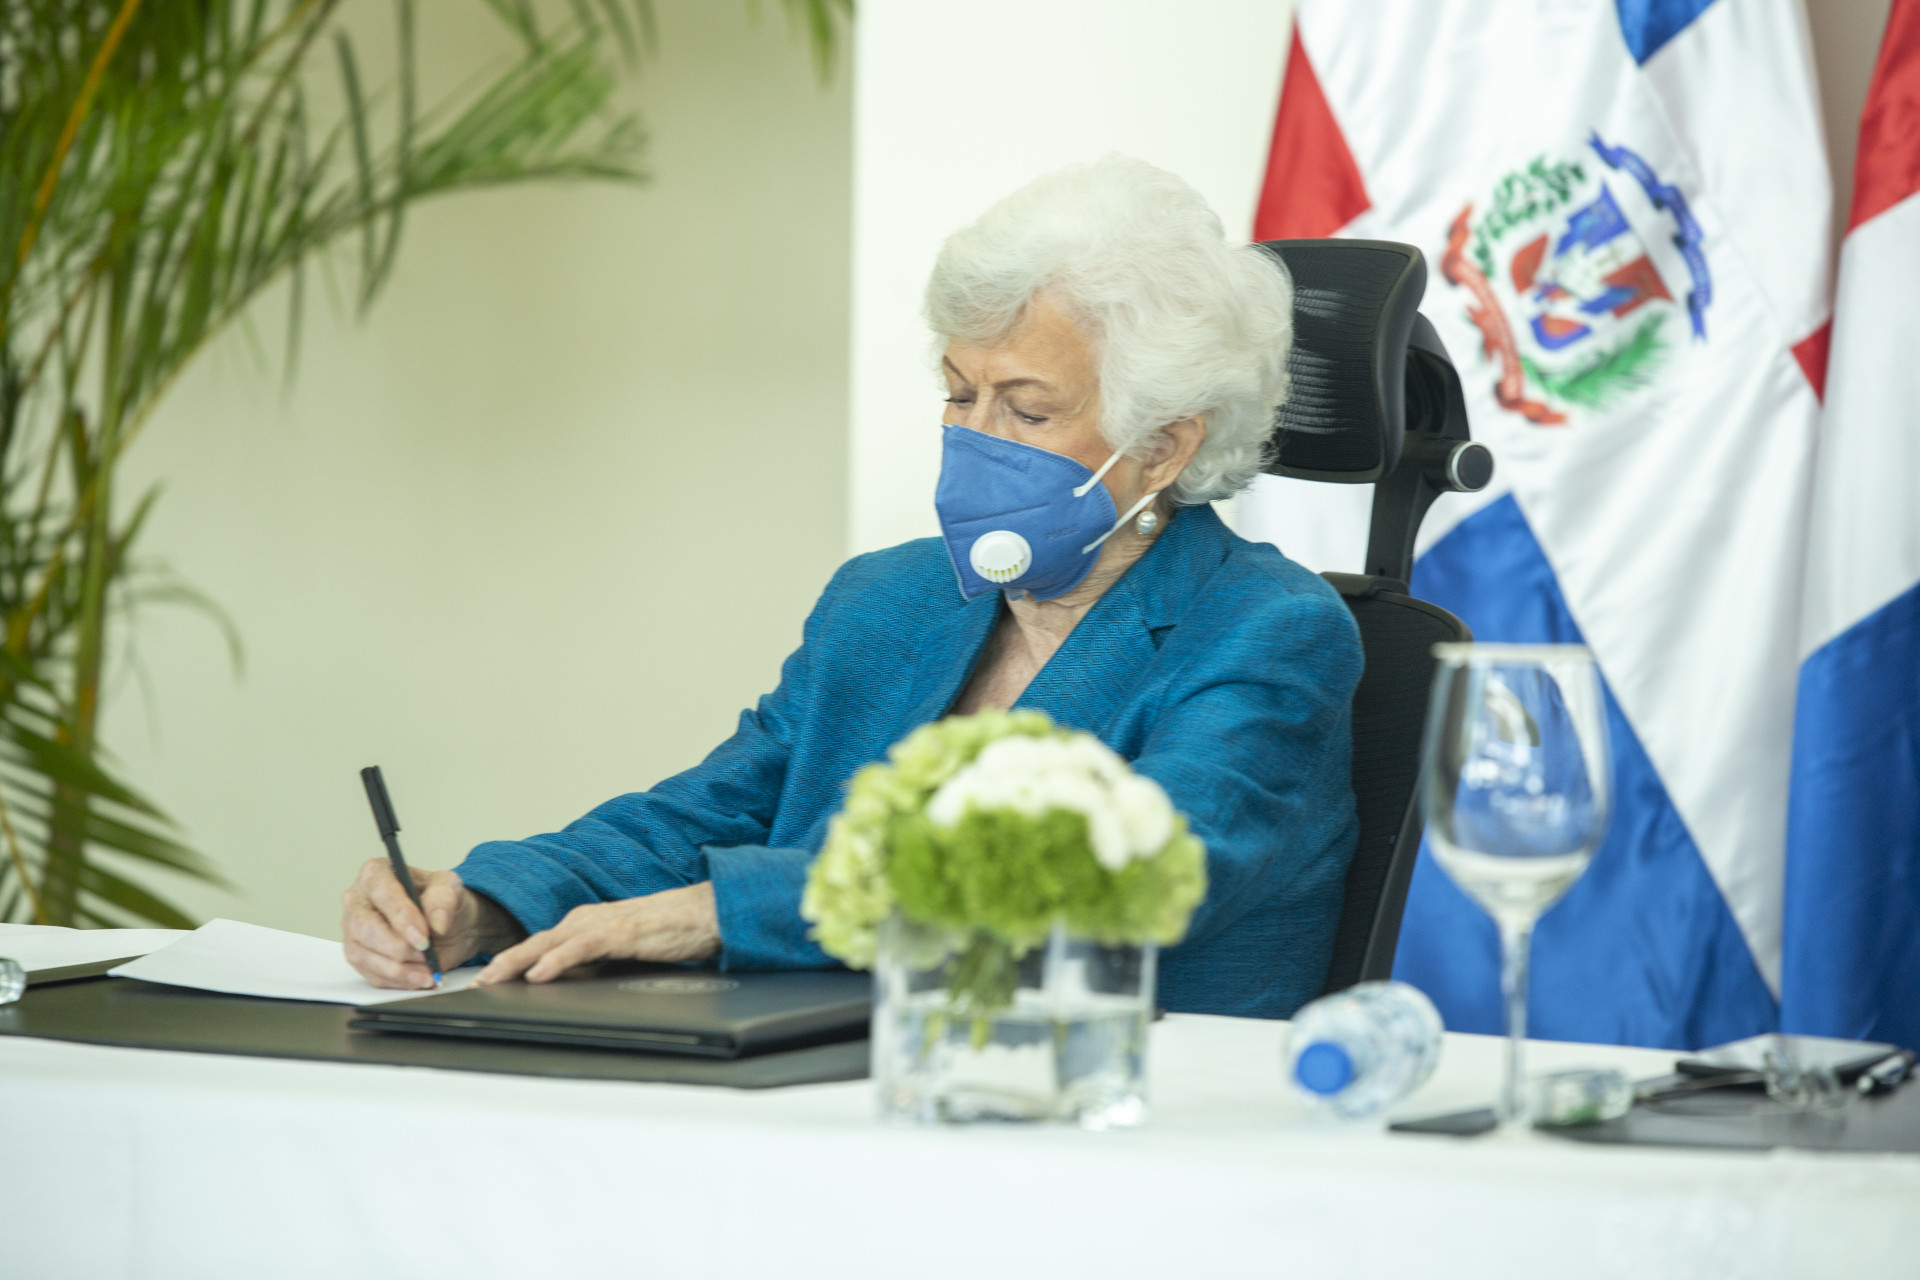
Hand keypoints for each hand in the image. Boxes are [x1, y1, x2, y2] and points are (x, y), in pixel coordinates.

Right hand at [341, 861, 520, 988]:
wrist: (448, 926)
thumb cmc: (442, 901)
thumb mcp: (451, 889)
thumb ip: (444, 900)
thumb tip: (437, 923)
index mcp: (376, 874)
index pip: (382, 893)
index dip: (402, 917)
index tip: (423, 937)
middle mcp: (358, 901)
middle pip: (364, 927)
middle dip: (398, 947)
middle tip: (426, 955)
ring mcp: (353, 930)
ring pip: (362, 954)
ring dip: (398, 969)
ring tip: (428, 971)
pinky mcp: (359, 956)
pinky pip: (370, 974)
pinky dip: (397, 981)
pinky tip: (418, 979)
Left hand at [473, 882, 719, 985]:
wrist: (703, 915)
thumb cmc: (667, 933)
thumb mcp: (620, 954)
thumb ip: (593, 964)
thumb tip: (565, 984)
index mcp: (585, 924)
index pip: (539, 945)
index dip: (510, 963)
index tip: (485, 982)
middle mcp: (587, 920)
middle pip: (534, 942)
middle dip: (502, 964)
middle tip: (474, 985)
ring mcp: (602, 924)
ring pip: (549, 943)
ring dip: (517, 962)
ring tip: (492, 980)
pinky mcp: (620, 932)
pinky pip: (581, 948)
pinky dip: (557, 961)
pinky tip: (539, 974)